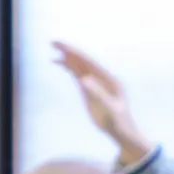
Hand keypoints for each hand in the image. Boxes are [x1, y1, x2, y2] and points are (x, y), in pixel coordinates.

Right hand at [48, 39, 146, 161]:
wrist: (121, 131)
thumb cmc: (117, 122)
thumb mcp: (108, 109)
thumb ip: (97, 94)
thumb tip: (84, 79)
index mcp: (109, 79)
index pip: (89, 62)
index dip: (75, 52)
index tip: (61, 45)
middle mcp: (103, 77)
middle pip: (84, 60)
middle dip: (69, 51)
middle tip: (53, 42)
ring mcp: (96, 82)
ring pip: (80, 66)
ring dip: (68, 58)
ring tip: (53, 50)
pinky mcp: (90, 89)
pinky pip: (78, 74)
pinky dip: (69, 68)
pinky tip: (60, 63)